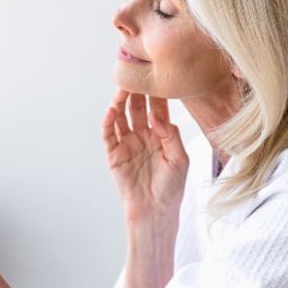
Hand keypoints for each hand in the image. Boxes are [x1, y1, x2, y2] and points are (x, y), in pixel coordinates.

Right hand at [102, 88, 188, 223]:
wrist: (155, 211)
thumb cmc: (171, 188)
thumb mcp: (179, 159)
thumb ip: (170, 134)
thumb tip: (156, 114)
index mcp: (161, 136)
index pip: (157, 109)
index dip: (156, 94)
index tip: (155, 76)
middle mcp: (143, 136)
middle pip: (137, 109)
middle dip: (137, 93)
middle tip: (136, 76)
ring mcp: (127, 144)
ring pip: (121, 117)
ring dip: (121, 102)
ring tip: (123, 88)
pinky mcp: (114, 155)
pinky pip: (109, 134)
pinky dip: (108, 121)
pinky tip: (112, 110)